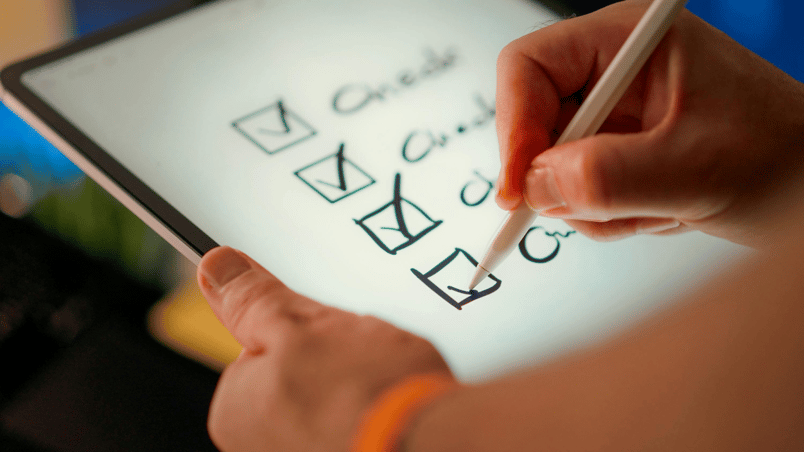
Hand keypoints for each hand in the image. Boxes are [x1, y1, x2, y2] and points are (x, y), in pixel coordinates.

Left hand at [196, 246, 453, 451]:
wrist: (429, 440)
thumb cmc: (366, 393)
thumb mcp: (300, 323)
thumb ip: (254, 299)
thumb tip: (217, 269)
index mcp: (235, 411)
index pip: (259, 349)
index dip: (297, 330)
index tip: (322, 330)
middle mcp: (261, 446)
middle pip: (295, 376)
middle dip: (328, 359)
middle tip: (357, 356)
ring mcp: (306, 451)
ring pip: (331, 395)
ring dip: (357, 382)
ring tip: (381, 380)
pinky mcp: (351, 449)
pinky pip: (356, 416)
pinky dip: (373, 406)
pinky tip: (391, 402)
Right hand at [495, 0, 803, 246]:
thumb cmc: (783, 156)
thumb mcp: (693, 169)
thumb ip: (609, 177)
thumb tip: (536, 185)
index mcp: (627, 43)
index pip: (529, 66)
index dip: (514, 125)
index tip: (518, 187)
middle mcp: (613, 73)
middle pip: (535, 122)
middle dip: (562, 177)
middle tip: (600, 207)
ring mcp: (615, 116)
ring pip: (552, 167)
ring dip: (594, 205)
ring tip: (656, 207)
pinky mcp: (618, 152)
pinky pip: (576, 190)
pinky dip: (607, 215)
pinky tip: (658, 210)